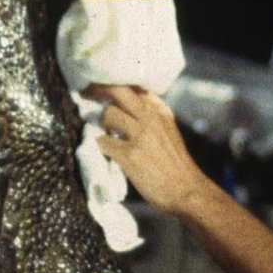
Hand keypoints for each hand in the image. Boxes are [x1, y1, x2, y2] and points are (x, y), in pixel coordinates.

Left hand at [86, 84, 213, 215]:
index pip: (133, 85)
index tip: (100, 84)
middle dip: (97, 89)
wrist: (186, 190)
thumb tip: (124, 104)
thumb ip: (150, 115)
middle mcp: (150, 117)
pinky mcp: (130, 155)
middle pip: (117, 90)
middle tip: (86, 93)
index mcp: (160, 110)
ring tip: (105, 133)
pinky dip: (100, 146)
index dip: (113, 83)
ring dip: (100, 124)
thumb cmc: (174, 163)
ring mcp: (141, 135)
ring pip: (107, 114)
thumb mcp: (167, 130)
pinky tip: (106, 152)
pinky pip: (102, 141)